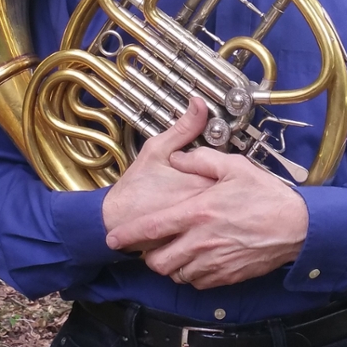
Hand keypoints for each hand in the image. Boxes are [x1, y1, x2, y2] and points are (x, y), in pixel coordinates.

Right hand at [101, 98, 215, 248]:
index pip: (230, 170)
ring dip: (223, 202)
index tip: (226, 158)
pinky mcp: (194, 241)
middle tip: (225, 177)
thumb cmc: (135, 188)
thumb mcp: (157, 150)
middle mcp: (203, 207)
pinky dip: (213, 219)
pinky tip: (206, 213)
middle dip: (230, 183)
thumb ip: (183, 128)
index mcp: (198, 183)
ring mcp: (200, 227)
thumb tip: (199, 105)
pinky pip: (213, 228)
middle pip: (231, 192)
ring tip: (217, 196)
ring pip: (224, 211)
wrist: (116, 221)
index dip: (230, 162)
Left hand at [106, 146, 308, 288]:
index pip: (153, 229)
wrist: (296, 226)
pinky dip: (190, 274)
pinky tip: (198, 258)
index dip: (128, 236)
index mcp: (198, 212)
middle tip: (152, 244)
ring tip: (176, 249)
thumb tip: (178, 157)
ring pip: (176, 274)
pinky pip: (197, 282)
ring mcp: (214, 262)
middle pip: (158, 261)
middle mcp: (201, 241)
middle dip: (149, 255)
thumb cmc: (266, 195)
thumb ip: (201, 159)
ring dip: (170, 265)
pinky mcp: (226, 276)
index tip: (113, 238)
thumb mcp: (233, 166)